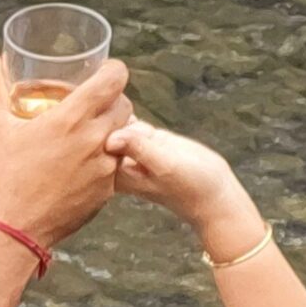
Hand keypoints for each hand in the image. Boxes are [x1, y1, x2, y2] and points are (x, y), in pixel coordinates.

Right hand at [0, 54, 128, 248]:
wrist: (15, 228)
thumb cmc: (4, 176)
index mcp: (71, 118)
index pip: (114, 79)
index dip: (113, 70)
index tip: (104, 72)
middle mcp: (94, 139)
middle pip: (124, 104)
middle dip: (112, 99)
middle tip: (93, 103)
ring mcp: (105, 166)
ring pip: (124, 134)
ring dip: (112, 129)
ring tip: (88, 133)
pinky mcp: (108, 189)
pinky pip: (116, 163)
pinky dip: (105, 158)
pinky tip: (83, 163)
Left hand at [108, 118, 255, 244]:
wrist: (212, 192)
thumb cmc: (190, 186)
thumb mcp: (165, 166)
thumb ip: (139, 149)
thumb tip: (110, 138)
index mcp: (114, 172)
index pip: (93, 141)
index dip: (99, 125)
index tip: (117, 127)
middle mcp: (117, 162)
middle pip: (100, 128)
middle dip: (110, 117)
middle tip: (139, 131)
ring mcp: (130, 149)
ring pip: (114, 121)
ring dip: (122, 114)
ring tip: (147, 132)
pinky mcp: (145, 139)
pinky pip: (129, 121)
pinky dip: (131, 115)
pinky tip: (146, 123)